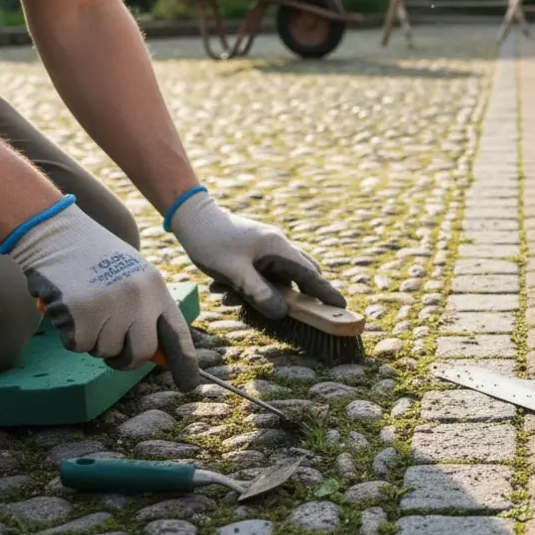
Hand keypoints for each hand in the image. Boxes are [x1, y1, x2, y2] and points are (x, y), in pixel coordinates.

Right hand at [3, 198, 201, 390]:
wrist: (55, 230)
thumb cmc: (92, 257)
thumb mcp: (131, 276)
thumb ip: (144, 310)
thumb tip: (153, 353)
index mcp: (156, 288)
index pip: (177, 333)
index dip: (184, 363)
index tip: (188, 386)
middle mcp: (139, 298)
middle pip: (141, 353)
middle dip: (124, 359)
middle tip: (109, 347)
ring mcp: (111, 305)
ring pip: (105, 351)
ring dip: (91, 339)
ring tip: (84, 307)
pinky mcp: (81, 313)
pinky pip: (78, 345)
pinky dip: (69, 333)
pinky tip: (66, 306)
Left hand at [167, 189, 345, 319]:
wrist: (192, 218)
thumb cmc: (211, 242)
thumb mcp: (234, 273)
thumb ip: (260, 294)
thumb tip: (282, 313)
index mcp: (279, 248)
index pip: (311, 275)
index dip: (326, 293)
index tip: (342, 308)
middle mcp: (279, 247)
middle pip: (302, 276)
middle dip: (298, 298)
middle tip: (297, 316)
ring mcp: (268, 249)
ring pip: (280, 279)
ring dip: (264, 295)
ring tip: (232, 298)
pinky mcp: (256, 252)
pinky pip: (264, 275)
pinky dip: (251, 288)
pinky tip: (225, 292)